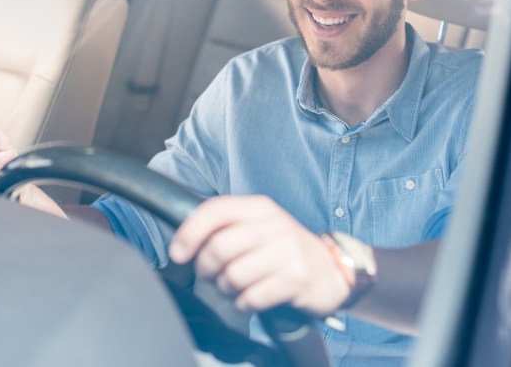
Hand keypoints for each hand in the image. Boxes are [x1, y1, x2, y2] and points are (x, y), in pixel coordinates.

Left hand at [169, 195, 352, 315]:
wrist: (333, 270)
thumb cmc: (286, 249)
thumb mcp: (260, 225)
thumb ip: (227, 226)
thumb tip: (183, 240)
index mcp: (260, 207)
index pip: (214, 211)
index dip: (189, 233)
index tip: (177, 253)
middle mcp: (274, 225)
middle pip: (218, 247)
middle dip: (205, 268)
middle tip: (211, 275)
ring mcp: (288, 251)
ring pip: (232, 276)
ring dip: (225, 289)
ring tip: (234, 288)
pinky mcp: (297, 279)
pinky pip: (251, 297)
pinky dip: (243, 303)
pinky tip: (250, 299)